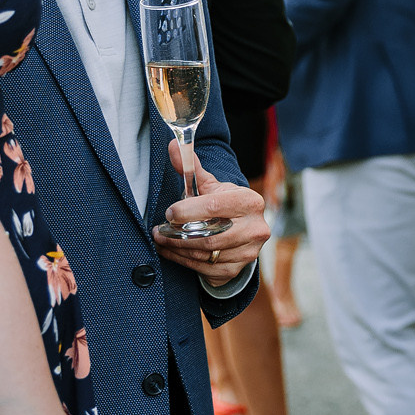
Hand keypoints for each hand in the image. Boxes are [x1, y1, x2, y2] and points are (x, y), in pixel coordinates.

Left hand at [156, 140, 267, 281]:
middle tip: (158, 231)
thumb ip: (191, 168)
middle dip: (178, 235)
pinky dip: (184, 261)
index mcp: (250, 201)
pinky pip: (206, 269)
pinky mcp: (238, 269)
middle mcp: (255, 228)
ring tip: (161, 240)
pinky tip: (172, 252)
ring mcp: (249, 252)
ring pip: (206, 254)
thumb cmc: (222, 205)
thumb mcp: (210, 186)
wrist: (242, 230)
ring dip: (177, 249)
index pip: (213, 207)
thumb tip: (173, 144)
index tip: (169, 213)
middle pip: (210, 236)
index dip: (186, 211)